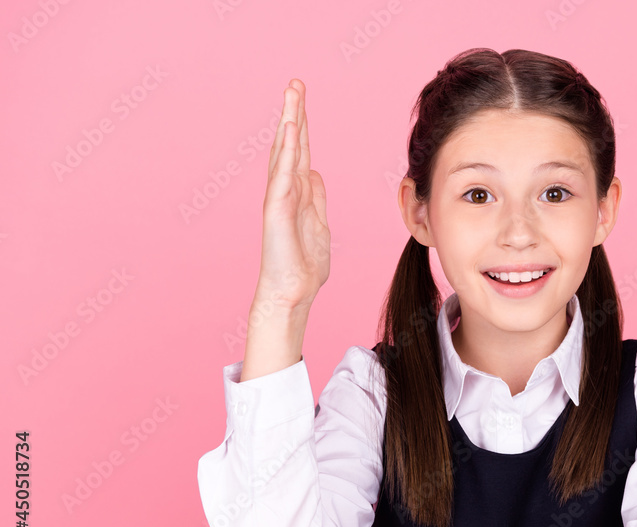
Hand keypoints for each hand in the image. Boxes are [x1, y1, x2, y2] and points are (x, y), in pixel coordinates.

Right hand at [256, 78, 330, 312]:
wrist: (292, 292)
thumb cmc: (303, 264)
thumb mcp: (319, 223)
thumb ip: (315, 197)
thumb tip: (314, 173)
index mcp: (297, 192)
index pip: (300, 151)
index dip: (302, 125)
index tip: (302, 99)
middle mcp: (285, 190)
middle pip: (290, 144)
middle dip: (293, 113)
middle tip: (296, 83)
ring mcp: (279, 198)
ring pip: (284, 152)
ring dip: (288, 123)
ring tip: (292, 95)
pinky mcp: (277, 210)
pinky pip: (283, 174)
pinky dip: (286, 151)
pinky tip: (290, 129)